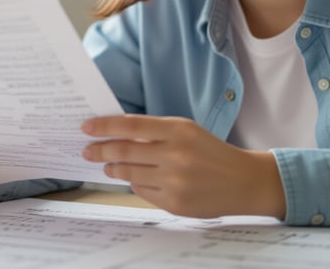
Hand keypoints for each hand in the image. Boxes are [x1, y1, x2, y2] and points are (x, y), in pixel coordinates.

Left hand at [82, 115, 284, 218]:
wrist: (243, 181)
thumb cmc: (211, 151)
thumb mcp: (187, 131)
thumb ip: (155, 133)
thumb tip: (117, 135)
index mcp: (178, 130)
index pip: (131, 125)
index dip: (105, 126)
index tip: (87, 127)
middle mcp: (175, 155)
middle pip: (124, 151)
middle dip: (101, 150)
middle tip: (88, 150)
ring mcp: (174, 181)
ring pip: (129, 174)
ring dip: (113, 168)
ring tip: (107, 165)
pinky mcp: (174, 203)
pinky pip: (142, 191)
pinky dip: (134, 183)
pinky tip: (133, 178)